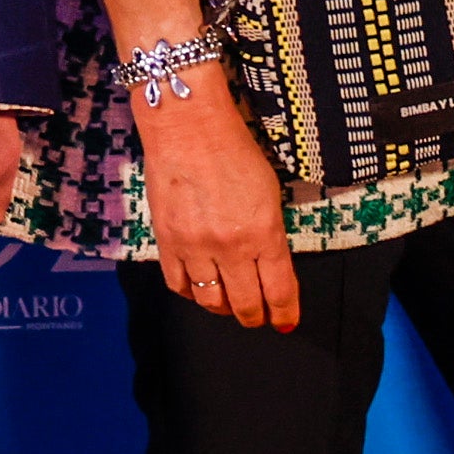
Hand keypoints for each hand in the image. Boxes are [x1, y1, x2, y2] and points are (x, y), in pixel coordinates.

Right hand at [135, 71, 305, 333]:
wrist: (188, 129)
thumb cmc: (235, 152)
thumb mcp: (270, 193)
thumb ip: (271, 234)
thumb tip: (271, 267)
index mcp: (264, 233)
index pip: (279, 291)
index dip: (284, 315)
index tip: (286, 324)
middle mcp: (231, 248)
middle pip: (245, 305)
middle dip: (255, 317)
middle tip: (257, 318)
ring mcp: (195, 248)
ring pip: (210, 302)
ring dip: (223, 309)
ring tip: (228, 306)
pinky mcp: (167, 242)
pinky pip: (178, 285)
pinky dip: (191, 295)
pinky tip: (199, 290)